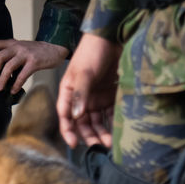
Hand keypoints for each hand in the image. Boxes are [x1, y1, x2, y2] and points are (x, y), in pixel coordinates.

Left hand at [0, 39, 69, 93]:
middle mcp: (18, 47)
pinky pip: (22, 75)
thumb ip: (13, 57)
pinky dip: (16, 84)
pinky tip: (13, 90)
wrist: (56, 48)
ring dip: (2, 79)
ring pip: (9, 66)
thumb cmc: (38, 52)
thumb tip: (2, 74)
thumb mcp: (23, 49)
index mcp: (13, 43)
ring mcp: (26, 54)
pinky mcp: (34, 62)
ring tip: (0, 88)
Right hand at [55, 33, 119, 148]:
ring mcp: (96, 97)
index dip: (68, 131)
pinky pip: (110, 113)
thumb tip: (76, 117)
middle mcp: (81, 98)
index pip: (65, 116)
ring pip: (97, 121)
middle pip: (82, 123)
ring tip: (111, 143)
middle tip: (99, 147)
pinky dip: (113, 122)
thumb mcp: (84, 72)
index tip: (75, 144)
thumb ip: (80, 94)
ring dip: (102, 132)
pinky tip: (119, 130)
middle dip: (90, 136)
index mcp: (69, 92)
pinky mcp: (110, 95)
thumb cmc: (93, 51)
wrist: (113, 36)